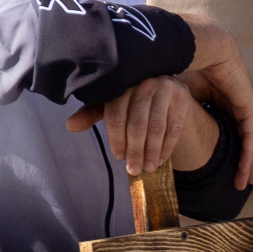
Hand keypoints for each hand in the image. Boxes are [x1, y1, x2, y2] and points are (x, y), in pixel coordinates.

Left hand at [75, 74, 222, 178]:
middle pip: (138, 123)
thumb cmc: (133, 99)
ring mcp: (165, 88)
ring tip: (148, 168)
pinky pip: (174, 127)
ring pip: (156, 127)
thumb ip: (92, 114)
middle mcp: (143, 82)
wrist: (166, 88)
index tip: (119, 157)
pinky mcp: (182, 96)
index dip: (116, 138)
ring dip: (151, 152)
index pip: (116, 114)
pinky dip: (167, 147)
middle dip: (135, 150)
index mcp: (121, 82)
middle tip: (133, 170)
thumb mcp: (112, 104)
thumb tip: (70, 126)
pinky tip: (161, 160)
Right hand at [176, 14, 252, 183]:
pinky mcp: (246, 109)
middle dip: (240, 162)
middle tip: (237, 184)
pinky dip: (248, 156)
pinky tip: (247, 172)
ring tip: (243, 184)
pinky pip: (249, 138)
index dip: (222, 148)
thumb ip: (164, 107)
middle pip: (238, 139)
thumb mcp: (173, 92)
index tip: (223, 167)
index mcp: (218, 99)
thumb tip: (140, 118)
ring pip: (247, 142)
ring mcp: (242, 108)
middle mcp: (232, 105)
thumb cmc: (184, 65)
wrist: (200, 47)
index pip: (223, 129)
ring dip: (246, 164)